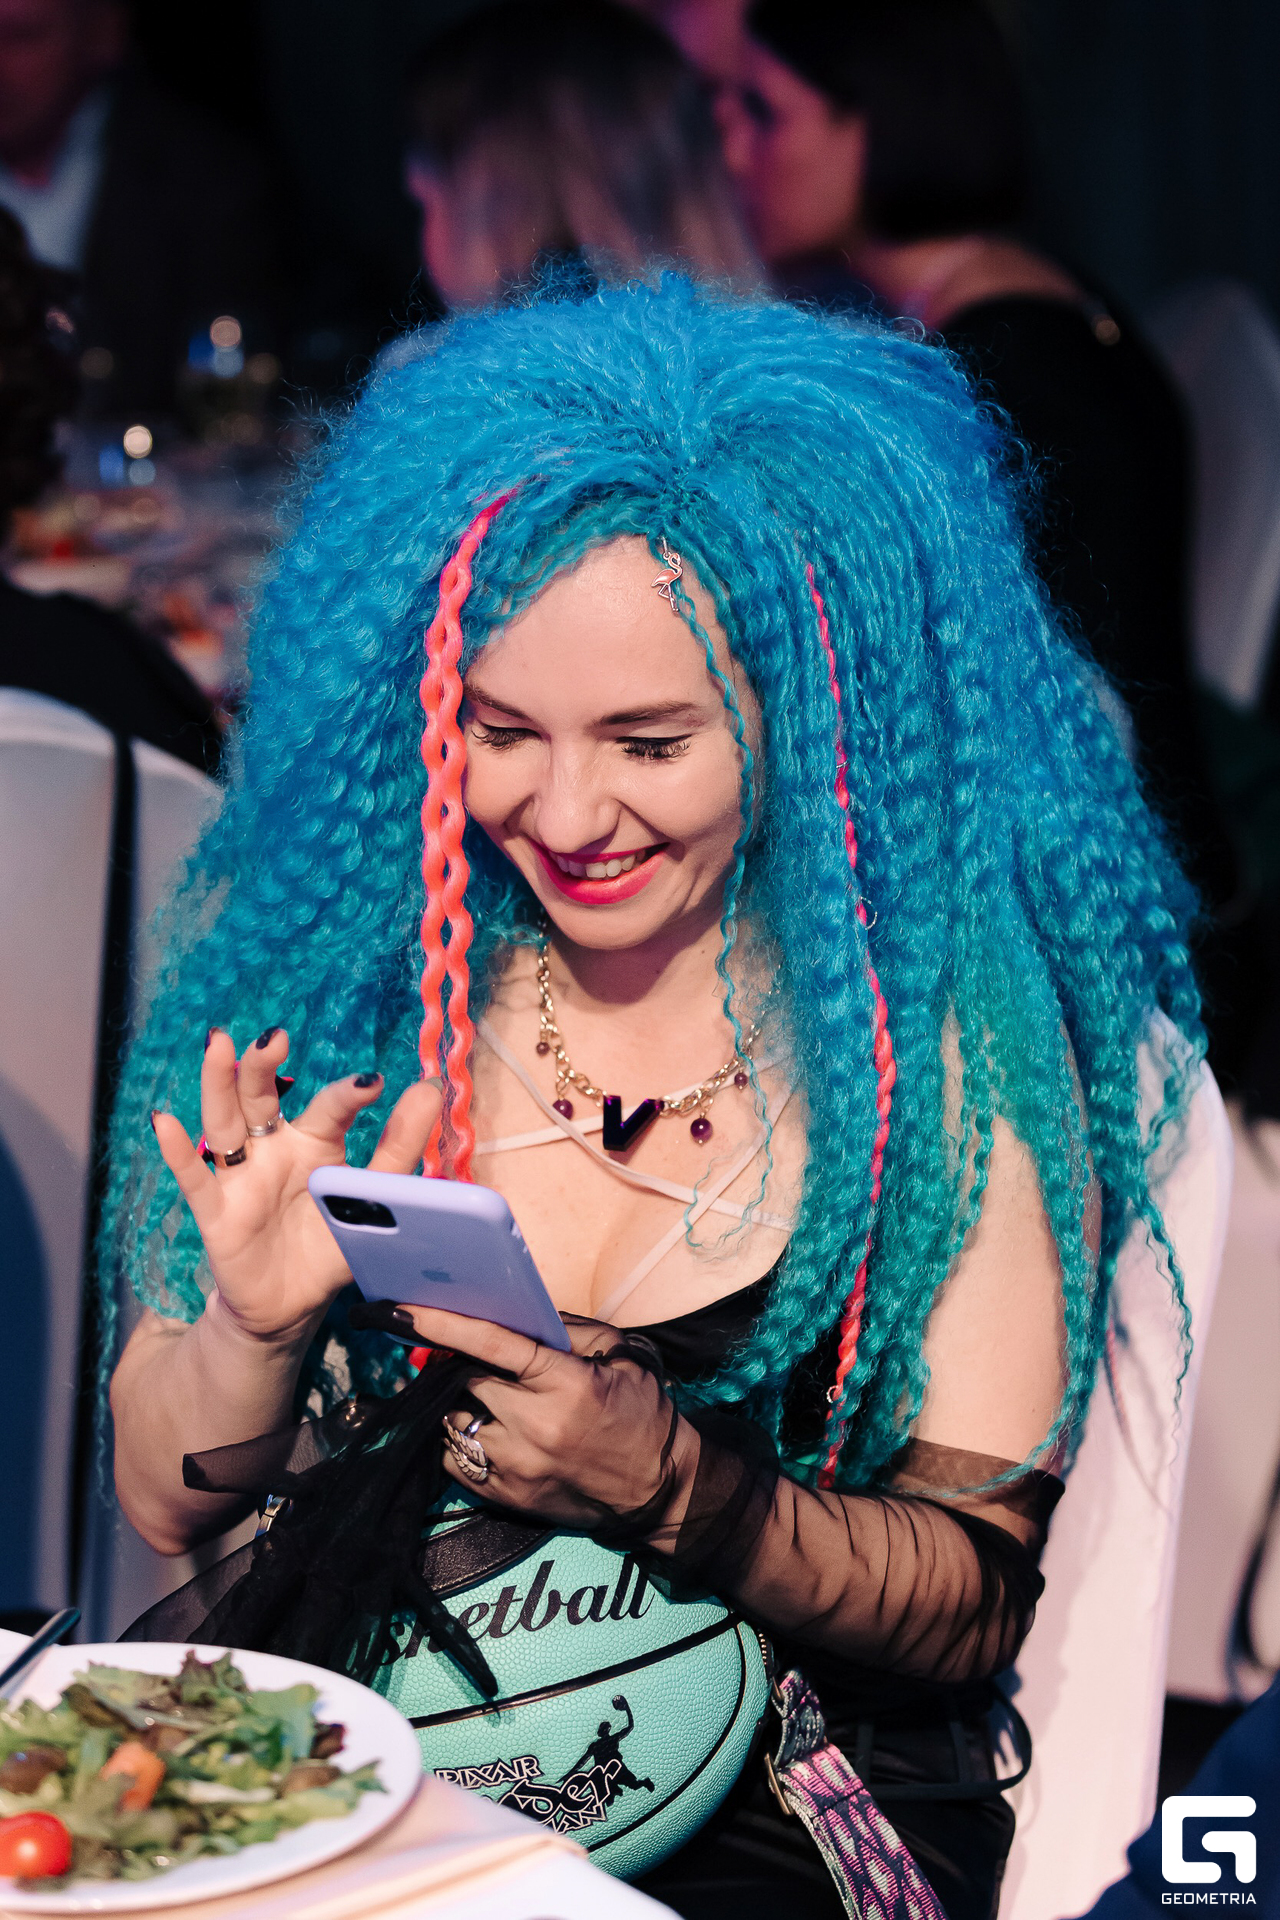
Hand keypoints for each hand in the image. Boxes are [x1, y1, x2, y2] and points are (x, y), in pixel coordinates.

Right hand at [150, 1026, 441, 1344]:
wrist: (292, 1304)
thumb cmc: (331, 1242)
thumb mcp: (372, 1199)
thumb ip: (399, 1146)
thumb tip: (432, 1088)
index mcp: (314, 1142)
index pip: (328, 1109)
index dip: (347, 1095)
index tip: (371, 1083)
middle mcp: (272, 1148)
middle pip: (261, 1097)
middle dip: (264, 1065)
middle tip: (274, 1038)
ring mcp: (241, 1176)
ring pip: (224, 1123)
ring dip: (218, 1084)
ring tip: (219, 1046)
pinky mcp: (217, 1212)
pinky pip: (194, 1179)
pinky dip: (178, 1151)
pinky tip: (164, 1122)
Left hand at [401, 1306, 699, 1533]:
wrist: (658, 1491)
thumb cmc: (643, 1417)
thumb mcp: (622, 1358)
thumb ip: (572, 1330)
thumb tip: (522, 1310)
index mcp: (564, 1384)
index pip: (491, 1345)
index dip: (441, 1323)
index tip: (399, 1309)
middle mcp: (534, 1426)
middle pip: (463, 1380)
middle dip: (453, 1362)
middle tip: (454, 1352)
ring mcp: (516, 1466)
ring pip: (452, 1421)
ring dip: (454, 1401)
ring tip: (474, 1393)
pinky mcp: (506, 1496)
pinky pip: (454, 1461)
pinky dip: (456, 1439)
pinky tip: (475, 1426)